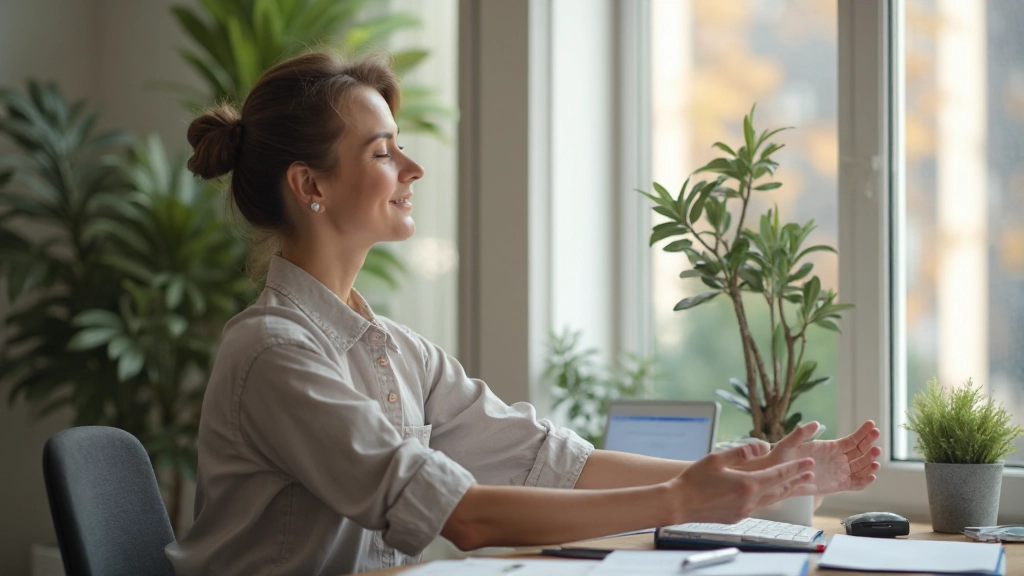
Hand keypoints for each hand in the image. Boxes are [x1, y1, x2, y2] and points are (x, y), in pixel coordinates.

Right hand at [670, 442, 814, 524]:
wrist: (678, 504)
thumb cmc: (695, 480)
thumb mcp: (717, 459)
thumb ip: (742, 452)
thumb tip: (762, 445)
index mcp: (747, 484)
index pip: (778, 475)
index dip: (795, 468)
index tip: (808, 462)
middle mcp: (750, 500)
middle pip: (779, 489)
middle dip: (796, 479)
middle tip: (811, 473)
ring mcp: (744, 510)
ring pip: (771, 499)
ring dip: (785, 490)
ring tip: (796, 485)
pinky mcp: (736, 517)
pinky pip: (757, 506)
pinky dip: (767, 498)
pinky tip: (767, 494)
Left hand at [747, 420, 880, 496]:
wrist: (778, 475)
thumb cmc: (782, 457)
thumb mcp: (789, 443)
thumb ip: (800, 434)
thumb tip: (814, 423)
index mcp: (831, 447)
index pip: (852, 440)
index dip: (863, 433)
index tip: (872, 425)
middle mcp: (838, 459)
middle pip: (859, 452)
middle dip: (870, 445)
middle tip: (876, 439)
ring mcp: (839, 472)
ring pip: (860, 467)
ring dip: (869, 463)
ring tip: (875, 460)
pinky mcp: (838, 485)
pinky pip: (854, 484)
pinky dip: (864, 481)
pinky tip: (871, 476)